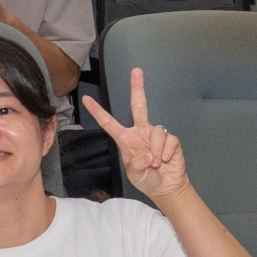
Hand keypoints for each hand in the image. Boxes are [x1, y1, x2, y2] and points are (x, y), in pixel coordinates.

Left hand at [82, 67, 188, 199]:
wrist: (166, 186)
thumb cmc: (146, 179)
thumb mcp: (135, 174)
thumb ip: (136, 165)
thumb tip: (146, 156)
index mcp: (125, 139)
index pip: (109, 123)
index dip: (98, 112)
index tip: (86, 99)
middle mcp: (140, 132)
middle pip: (138, 106)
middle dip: (138, 88)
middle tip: (136, 71)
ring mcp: (155, 134)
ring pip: (156, 131)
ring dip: (155, 150)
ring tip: (156, 163)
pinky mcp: (171, 140)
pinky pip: (169, 140)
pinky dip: (166, 152)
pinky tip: (165, 160)